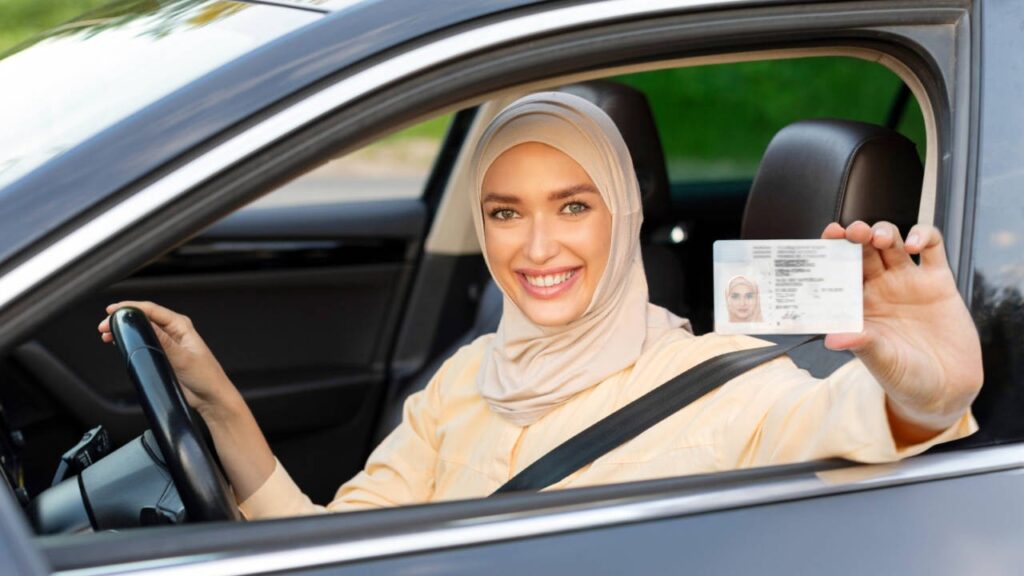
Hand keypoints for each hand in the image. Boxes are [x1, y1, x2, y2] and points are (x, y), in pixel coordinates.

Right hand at [98, 301, 238, 417]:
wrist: (210, 397)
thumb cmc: (206, 377)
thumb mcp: (183, 358)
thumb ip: (164, 341)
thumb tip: (147, 325)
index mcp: (181, 326)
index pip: (152, 309)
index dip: (130, 307)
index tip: (113, 310)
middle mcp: (174, 331)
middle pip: (143, 318)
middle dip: (122, 319)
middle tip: (104, 326)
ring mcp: (168, 342)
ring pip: (141, 329)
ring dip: (124, 330)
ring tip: (106, 334)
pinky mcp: (163, 354)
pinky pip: (143, 342)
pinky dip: (130, 340)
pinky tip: (119, 342)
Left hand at [821, 221, 981, 436]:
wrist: (945, 389)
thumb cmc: (905, 377)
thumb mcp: (882, 362)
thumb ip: (861, 344)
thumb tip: (832, 338)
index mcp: (858, 305)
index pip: (839, 270)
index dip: (832, 251)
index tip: (827, 238)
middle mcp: (880, 289)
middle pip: (863, 250)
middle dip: (856, 236)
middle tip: (852, 232)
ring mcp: (908, 282)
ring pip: (892, 243)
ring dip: (883, 232)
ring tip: (879, 238)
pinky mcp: (938, 282)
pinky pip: (931, 247)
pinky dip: (923, 236)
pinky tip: (915, 244)